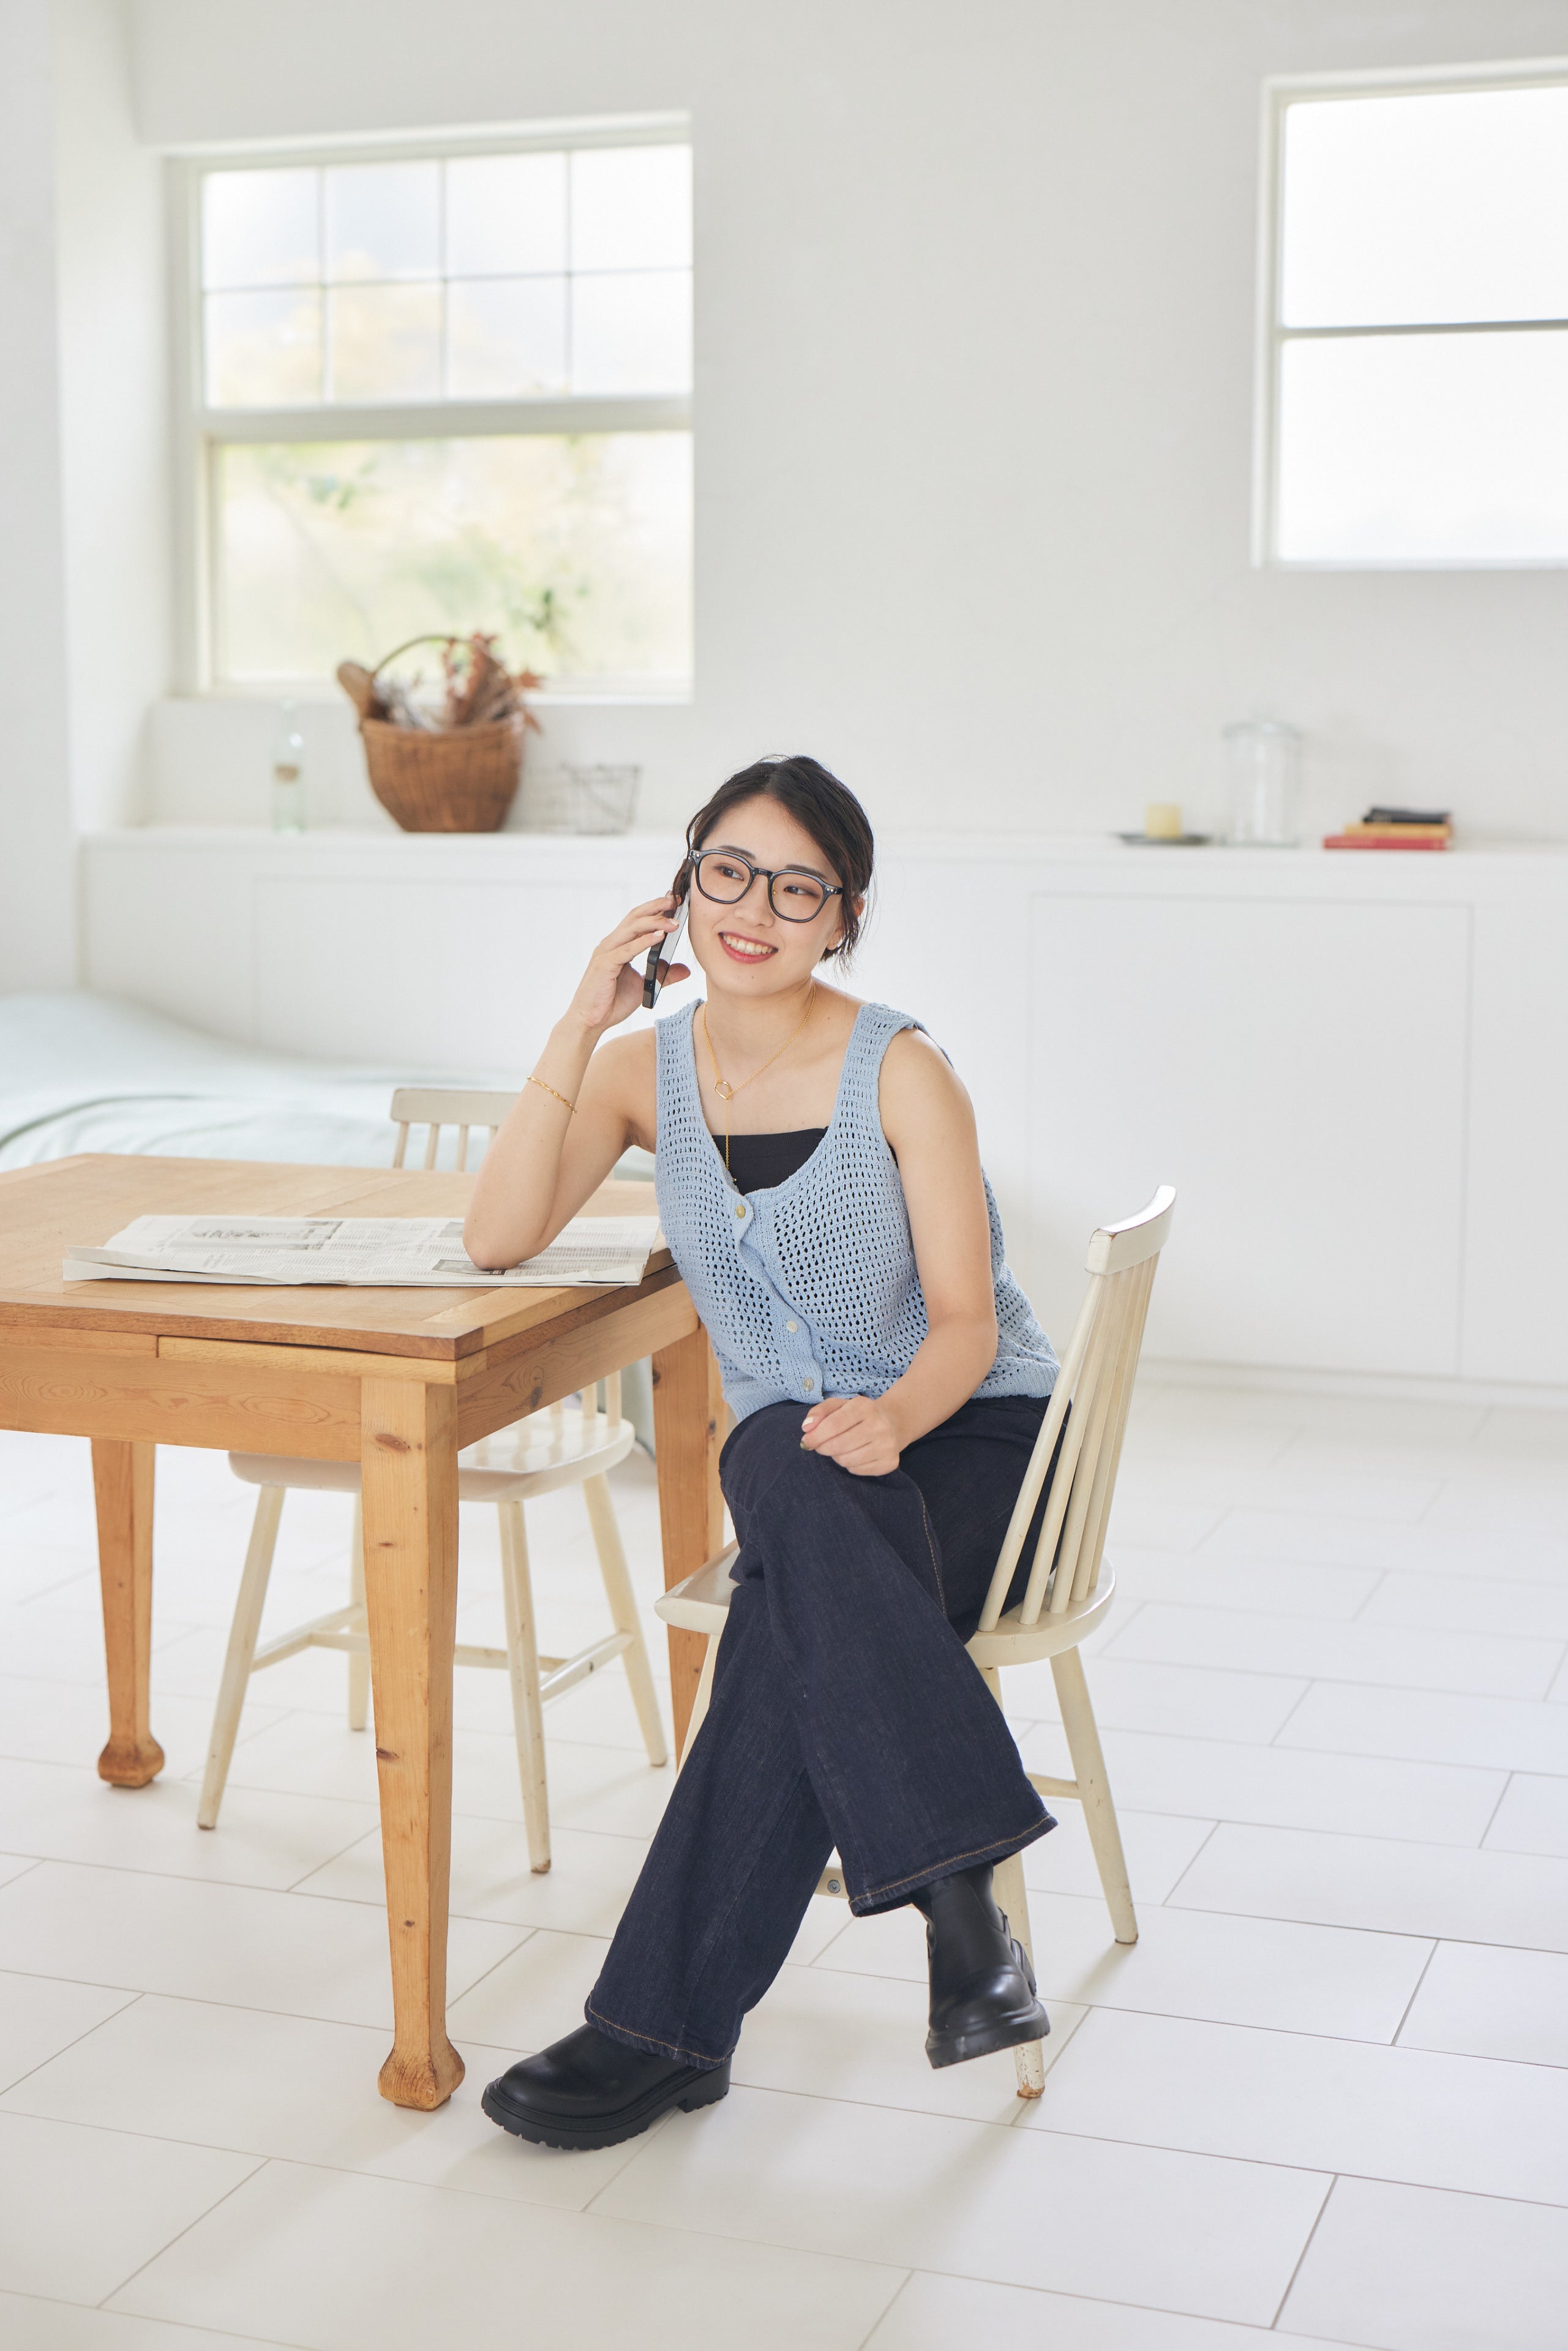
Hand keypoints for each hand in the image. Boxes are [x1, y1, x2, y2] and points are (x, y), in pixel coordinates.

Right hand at [563, 898, 688, 1036]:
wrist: (590, 1022)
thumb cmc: (612, 1002)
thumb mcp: (645, 986)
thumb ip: (663, 976)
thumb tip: (685, 969)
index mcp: (618, 945)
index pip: (637, 920)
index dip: (655, 909)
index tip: (675, 902)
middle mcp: (611, 944)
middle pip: (634, 918)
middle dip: (656, 907)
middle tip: (676, 900)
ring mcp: (605, 953)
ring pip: (631, 930)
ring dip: (654, 923)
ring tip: (674, 921)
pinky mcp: (604, 966)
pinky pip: (626, 951)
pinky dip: (643, 942)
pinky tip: (659, 937)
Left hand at [798, 1394, 901, 1476]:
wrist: (891, 1423)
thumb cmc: (857, 1415)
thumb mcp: (838, 1405)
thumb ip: (819, 1412)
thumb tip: (806, 1428)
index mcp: (865, 1406)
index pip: (833, 1425)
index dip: (815, 1436)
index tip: (806, 1441)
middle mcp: (879, 1425)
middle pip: (838, 1445)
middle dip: (823, 1448)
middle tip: (822, 1445)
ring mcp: (887, 1445)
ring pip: (846, 1460)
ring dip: (836, 1456)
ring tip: (841, 1448)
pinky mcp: (890, 1462)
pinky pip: (857, 1470)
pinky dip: (850, 1465)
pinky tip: (855, 1454)